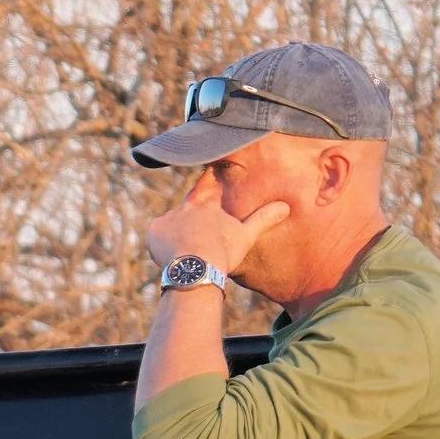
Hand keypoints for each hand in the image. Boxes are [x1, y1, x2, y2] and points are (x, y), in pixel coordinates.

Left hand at [146, 172, 289, 272]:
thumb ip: (263, 218)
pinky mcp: (154, 230)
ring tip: (185, 251)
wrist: (196, 269)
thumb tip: (286, 206)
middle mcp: (186, 206)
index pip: (207, 184)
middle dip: (192, 219)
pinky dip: (161, 242)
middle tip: (198, 237)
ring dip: (176, 232)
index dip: (208, 178)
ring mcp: (169, 217)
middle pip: (188, 209)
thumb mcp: (246, 234)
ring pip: (172, 223)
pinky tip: (171, 253)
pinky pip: (156, 234)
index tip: (209, 169)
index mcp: (208, 204)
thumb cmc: (223, 251)